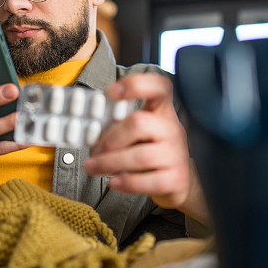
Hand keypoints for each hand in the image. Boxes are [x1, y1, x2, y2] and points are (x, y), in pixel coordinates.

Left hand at [84, 73, 207, 221]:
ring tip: (93, 168)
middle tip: (95, 151)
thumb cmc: (149, 152)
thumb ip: (119, 127)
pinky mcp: (177, 179)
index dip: (136, 85)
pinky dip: (126, 183)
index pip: (160, 87)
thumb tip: (89, 132)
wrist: (177, 182)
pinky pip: (147, 181)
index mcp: (162, 111)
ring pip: (141, 156)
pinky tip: (114, 182)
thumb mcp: (138, 133)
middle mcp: (173, 129)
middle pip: (140, 123)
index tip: (111, 93)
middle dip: (110, 138)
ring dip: (110, 163)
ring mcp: (177, 154)